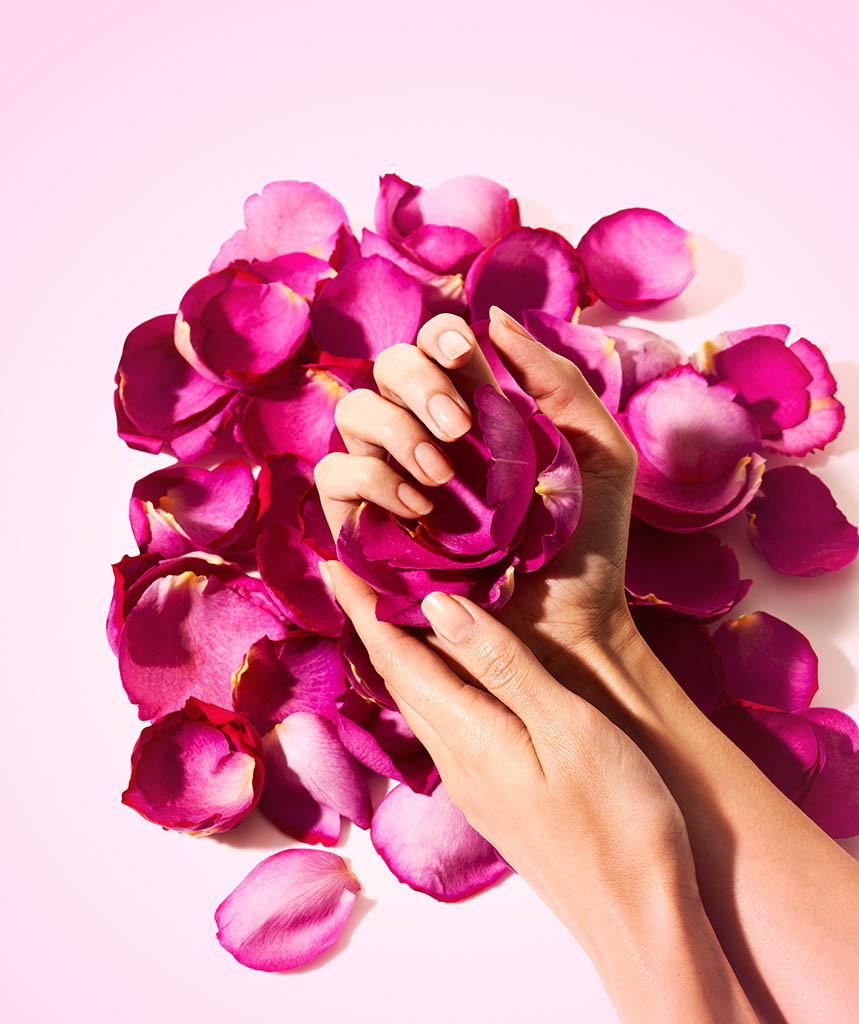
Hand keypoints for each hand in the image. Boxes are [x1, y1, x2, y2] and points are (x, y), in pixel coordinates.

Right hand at [314, 306, 639, 699]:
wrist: (569, 627)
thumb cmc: (586, 544)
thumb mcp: (598, 451)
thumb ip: (558, 379)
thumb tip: (495, 317)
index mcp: (478, 411)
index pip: (436, 349)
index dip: (440, 339)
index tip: (467, 353)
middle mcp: (427, 438)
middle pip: (386, 371)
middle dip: (416, 382)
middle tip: (459, 427)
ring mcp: (392, 480)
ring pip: (353, 416)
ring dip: (394, 431)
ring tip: (443, 477)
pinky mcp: (364, 527)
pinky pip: (335, 478)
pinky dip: (369, 479)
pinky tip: (419, 506)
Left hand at [319, 561, 755, 1023]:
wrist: (643, 923)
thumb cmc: (621, 822)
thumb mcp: (566, 728)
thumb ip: (501, 665)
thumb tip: (435, 606)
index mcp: (469, 735)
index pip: (398, 656)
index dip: (365, 606)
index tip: (334, 562)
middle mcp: (458, 761)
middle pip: (400, 679)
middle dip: (373, 624)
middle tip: (356, 574)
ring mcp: (477, 785)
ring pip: (421, 704)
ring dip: (400, 655)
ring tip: (392, 613)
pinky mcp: (499, 799)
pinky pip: (448, 725)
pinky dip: (436, 685)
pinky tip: (451, 677)